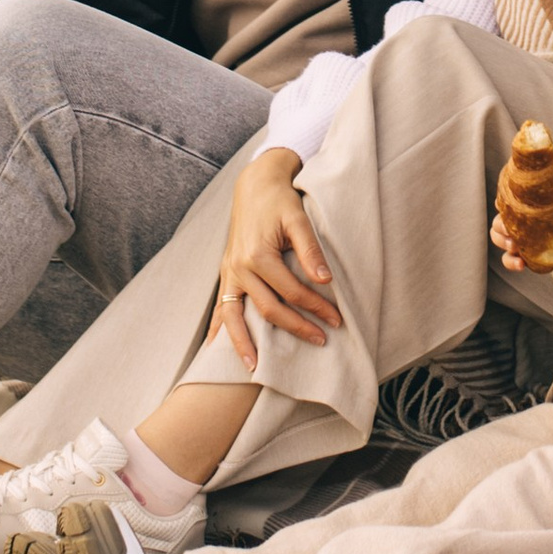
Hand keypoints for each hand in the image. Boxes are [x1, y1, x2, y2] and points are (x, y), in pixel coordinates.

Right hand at [214, 149, 340, 368]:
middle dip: (295, 328)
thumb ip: (310, 250)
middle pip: (268, 309)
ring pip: (235, 316)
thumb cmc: (279, 200)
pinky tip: (214, 349)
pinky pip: (220, 307)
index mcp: (258, 255)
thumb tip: (326, 280)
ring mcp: (229, 272)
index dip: (317, 308)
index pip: (292, 292)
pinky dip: (217, 328)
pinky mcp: (225, 273)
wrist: (255, 184)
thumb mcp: (298, 218)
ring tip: (253, 369)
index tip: (338, 320)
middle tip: (321, 341)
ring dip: (243, 343)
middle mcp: (239, 267)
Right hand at [491, 201, 552, 276]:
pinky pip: (510, 260)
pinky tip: (521, 264)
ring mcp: (521, 240)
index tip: (506, 212)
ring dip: (502, 244)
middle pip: (497, 224)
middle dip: (500, 229)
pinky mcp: (526, 257)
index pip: (505, 204)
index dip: (501, 207)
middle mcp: (519, 223)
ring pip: (499, 241)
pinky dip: (511, 263)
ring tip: (515, 248)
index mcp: (526, 207)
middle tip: (511, 233)